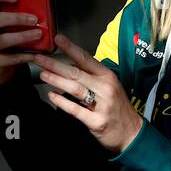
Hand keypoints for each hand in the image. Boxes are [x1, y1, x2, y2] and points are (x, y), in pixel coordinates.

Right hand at [0, 0, 43, 83]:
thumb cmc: (9, 38)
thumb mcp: (13, 24)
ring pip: (1, 40)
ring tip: (37, 35)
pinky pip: (8, 58)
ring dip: (22, 37)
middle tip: (34, 19)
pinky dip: (23, 55)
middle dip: (16, 18)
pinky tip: (34, 54)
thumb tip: (46, 8)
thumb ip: (23, 15)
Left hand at [25, 33, 143, 154]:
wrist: (131, 132)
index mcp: (108, 76)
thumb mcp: (109, 87)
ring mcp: (102, 105)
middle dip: (56, 65)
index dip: (71, 48)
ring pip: (75, 88)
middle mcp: (105, 88)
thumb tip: (69, 66)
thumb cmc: (117, 108)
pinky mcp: (97, 121)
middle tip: (39, 59)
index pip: (86, 58)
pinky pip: (76, 110)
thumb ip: (92, 77)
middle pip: (77, 73)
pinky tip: (52, 96)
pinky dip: (62, 102)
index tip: (58, 39)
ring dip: (57, 80)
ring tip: (43, 74)